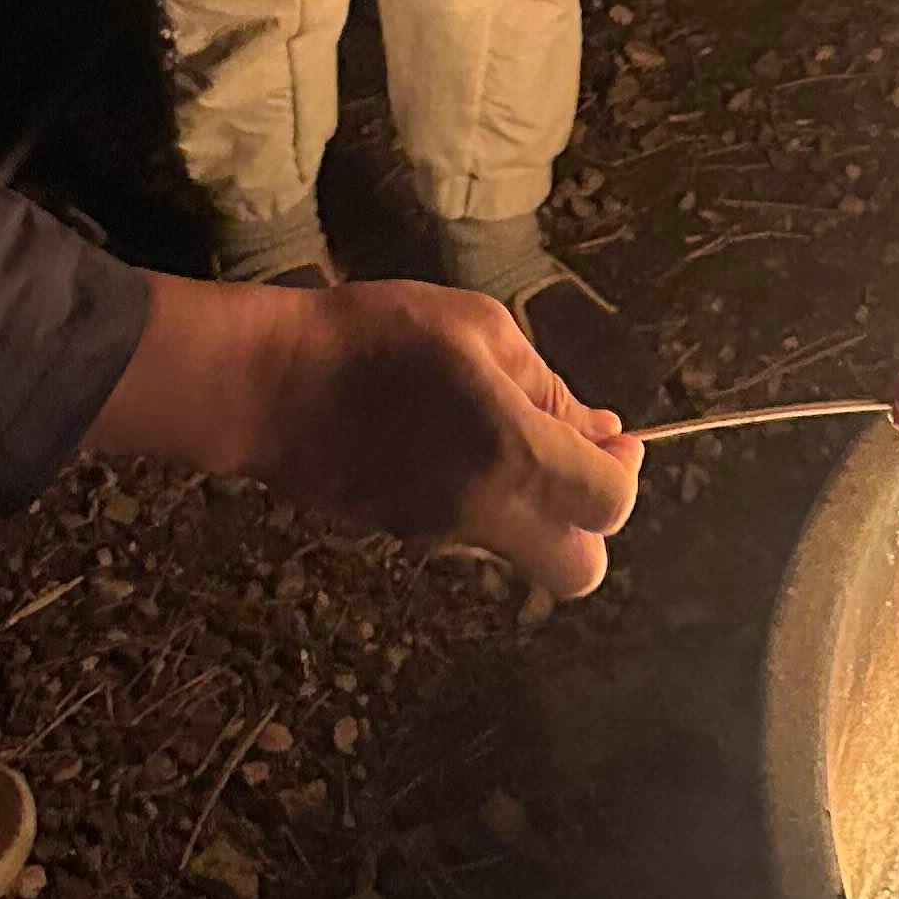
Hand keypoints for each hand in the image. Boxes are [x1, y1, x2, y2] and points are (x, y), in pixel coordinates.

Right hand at [233, 282, 641, 598]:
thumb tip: (602, 430)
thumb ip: (549, 388)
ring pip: (521, 552)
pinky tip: (445, 440)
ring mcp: (438, 535)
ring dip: (533, 505)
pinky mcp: (401, 536)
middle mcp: (484, 514)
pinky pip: (470, 533)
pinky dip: (481, 499)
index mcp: (513, 456)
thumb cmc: (377, 336)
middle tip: (571, 458)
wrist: (271, 383)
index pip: (610, 504)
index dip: (626, 471)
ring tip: (491, 427)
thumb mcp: (480, 328)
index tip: (615, 436)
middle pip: (578, 570)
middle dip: (592, 524)